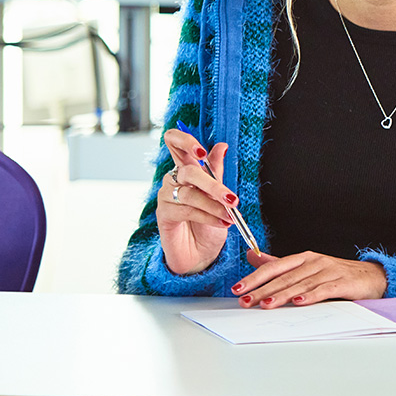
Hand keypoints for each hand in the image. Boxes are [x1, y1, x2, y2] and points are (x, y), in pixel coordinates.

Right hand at [155, 128, 237, 275]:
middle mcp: (173, 178)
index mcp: (186, 167)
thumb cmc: (209, 222)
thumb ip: (217, 171)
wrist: (201, 254)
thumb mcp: (218, 195)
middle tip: (232, 198)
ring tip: (230, 216)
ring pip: (190, 194)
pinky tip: (221, 223)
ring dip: (213, 206)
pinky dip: (207, 216)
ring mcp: (165, 196)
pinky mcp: (163, 214)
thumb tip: (221, 145)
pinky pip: (186, 211)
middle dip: (213, 185)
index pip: (174, 142)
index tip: (202, 152)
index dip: (185, 141)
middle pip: (188, 171)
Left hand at [231, 250, 386, 307]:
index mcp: (304, 258)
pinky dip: (311, 296)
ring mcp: (329, 271)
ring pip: (301, 283)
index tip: (238, 288)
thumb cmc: (336, 274)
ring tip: (266, 305)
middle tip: (246, 300)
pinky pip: (325, 289)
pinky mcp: (343, 282)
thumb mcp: (306, 267)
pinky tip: (299, 302)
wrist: (372, 277)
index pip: (275, 267)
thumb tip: (252, 256)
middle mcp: (315, 261)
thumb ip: (279, 264)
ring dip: (283, 295)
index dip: (256, 277)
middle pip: (285, 277)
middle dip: (264, 289)